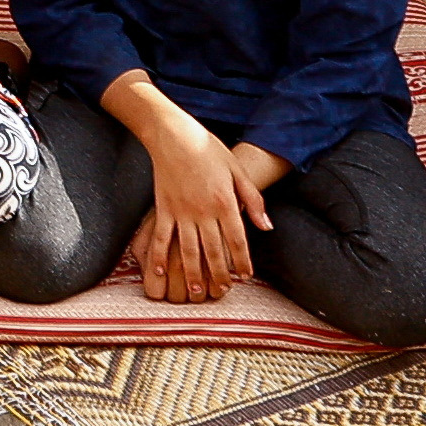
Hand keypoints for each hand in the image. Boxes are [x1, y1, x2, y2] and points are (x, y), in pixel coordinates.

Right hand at [130, 122, 275, 303]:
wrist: (173, 134)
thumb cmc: (208, 149)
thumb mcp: (238, 170)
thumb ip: (253, 200)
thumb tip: (266, 227)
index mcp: (224, 201)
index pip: (237, 239)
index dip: (242, 261)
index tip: (245, 276)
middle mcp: (203, 210)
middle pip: (213, 249)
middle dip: (220, 273)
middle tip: (223, 290)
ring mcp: (180, 210)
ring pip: (188, 248)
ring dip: (193, 272)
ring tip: (197, 291)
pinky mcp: (162, 207)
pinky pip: (161, 235)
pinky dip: (159, 254)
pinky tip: (160, 270)